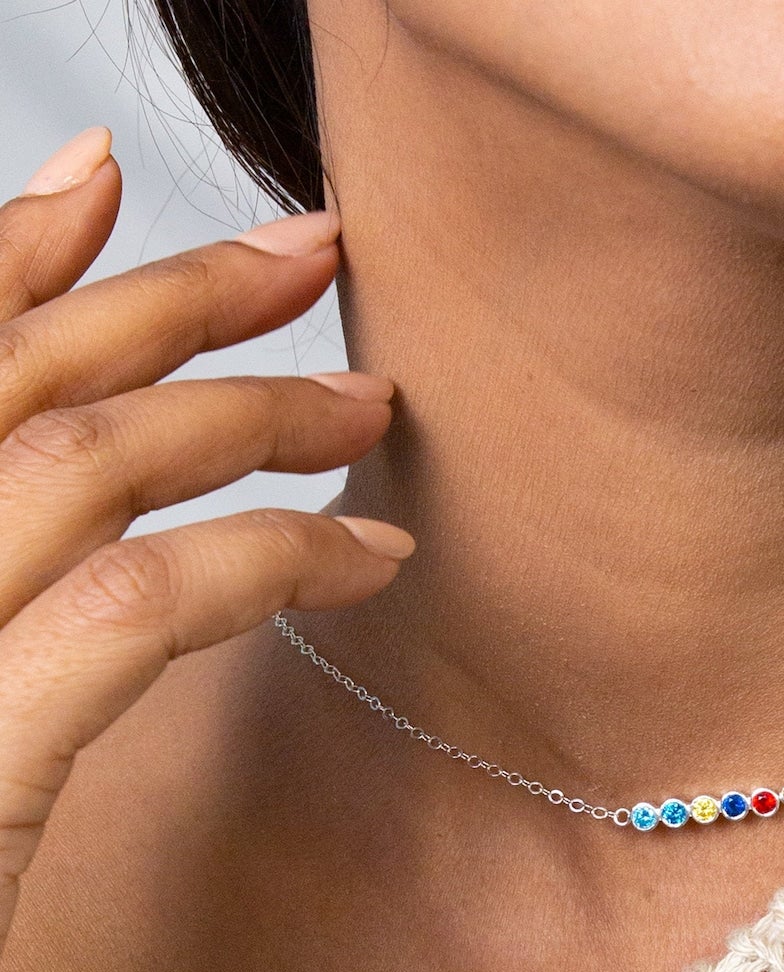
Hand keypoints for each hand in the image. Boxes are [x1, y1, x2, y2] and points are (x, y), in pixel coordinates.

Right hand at [0, 126, 413, 950]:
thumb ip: (8, 593)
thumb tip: (104, 533)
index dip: (7, 255)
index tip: (106, 179)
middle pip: (12, 378)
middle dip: (167, 299)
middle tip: (313, 254)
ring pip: (80, 463)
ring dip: (244, 415)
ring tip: (371, 402)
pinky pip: (133, 605)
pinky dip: (260, 559)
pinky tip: (361, 555)